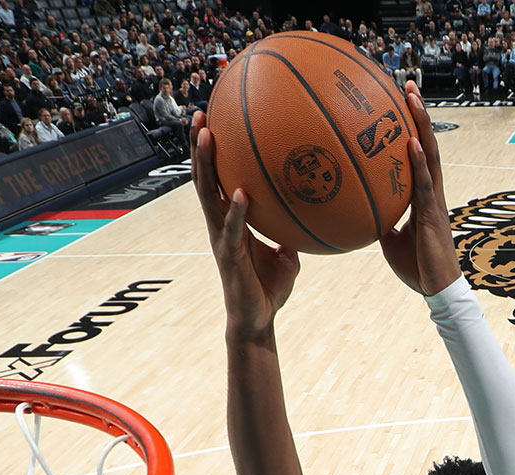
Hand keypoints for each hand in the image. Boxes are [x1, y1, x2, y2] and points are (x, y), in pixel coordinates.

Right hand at [192, 112, 299, 338]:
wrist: (257, 320)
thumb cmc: (268, 287)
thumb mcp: (287, 253)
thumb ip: (292, 230)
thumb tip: (315, 211)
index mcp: (229, 218)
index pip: (216, 177)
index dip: (211, 150)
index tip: (213, 118)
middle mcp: (219, 223)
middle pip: (204, 176)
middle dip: (200, 145)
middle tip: (201, 113)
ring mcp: (220, 238)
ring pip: (207, 195)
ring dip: (206, 164)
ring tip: (208, 136)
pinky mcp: (229, 256)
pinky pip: (231, 230)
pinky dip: (236, 211)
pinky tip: (241, 193)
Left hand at [379, 83, 459, 295]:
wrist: (436, 289)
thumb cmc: (416, 267)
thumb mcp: (390, 240)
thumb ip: (380, 220)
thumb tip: (360, 211)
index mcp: (422, 195)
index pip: (419, 154)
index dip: (413, 128)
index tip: (402, 104)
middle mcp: (432, 191)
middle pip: (426, 144)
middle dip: (418, 114)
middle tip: (408, 85)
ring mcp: (434, 200)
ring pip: (429, 154)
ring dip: (421, 124)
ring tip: (412, 98)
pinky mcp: (432, 213)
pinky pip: (424, 183)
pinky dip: (418, 161)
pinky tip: (411, 142)